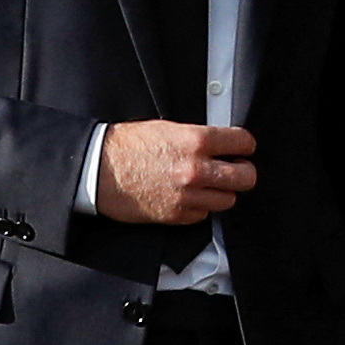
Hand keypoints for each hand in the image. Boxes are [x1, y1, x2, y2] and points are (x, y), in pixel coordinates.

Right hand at [97, 121, 257, 224]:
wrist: (98, 170)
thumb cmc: (127, 146)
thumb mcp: (167, 128)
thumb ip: (199, 137)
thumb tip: (221, 144)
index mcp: (196, 141)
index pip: (244, 143)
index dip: (244, 146)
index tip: (242, 148)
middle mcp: (196, 169)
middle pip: (246, 177)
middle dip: (242, 171)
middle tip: (234, 168)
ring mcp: (188, 195)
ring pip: (229, 199)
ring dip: (222, 191)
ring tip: (208, 184)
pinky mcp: (178, 215)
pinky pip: (205, 214)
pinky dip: (201, 206)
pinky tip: (189, 195)